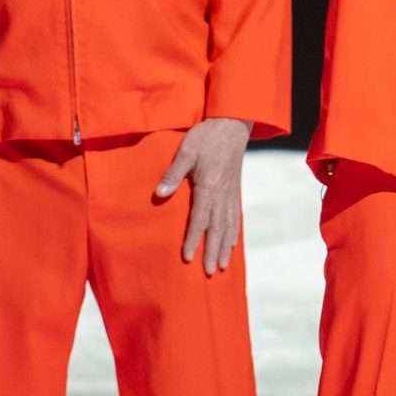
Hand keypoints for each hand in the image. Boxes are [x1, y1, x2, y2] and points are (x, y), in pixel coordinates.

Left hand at [153, 117, 250, 274]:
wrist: (233, 123)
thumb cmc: (207, 136)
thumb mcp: (186, 151)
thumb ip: (173, 174)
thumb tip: (159, 195)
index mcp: (209, 187)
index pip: (200, 219)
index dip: (194, 240)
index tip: (189, 258)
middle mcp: (222, 194)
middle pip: (217, 229)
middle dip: (212, 252)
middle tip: (209, 272)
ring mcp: (231, 193)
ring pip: (229, 226)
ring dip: (225, 248)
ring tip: (221, 266)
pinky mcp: (235, 190)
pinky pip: (236, 217)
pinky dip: (234, 233)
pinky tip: (231, 244)